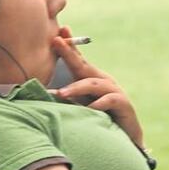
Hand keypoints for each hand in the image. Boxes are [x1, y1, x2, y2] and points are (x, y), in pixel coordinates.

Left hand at [49, 27, 144, 147]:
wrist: (122, 138)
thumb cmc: (97, 120)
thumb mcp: (79, 106)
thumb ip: (67, 97)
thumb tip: (45, 92)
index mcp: (91, 79)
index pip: (78, 59)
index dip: (69, 45)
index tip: (59, 31)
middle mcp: (103, 81)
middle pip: (84, 65)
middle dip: (70, 53)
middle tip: (56, 42)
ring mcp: (114, 90)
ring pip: (93, 84)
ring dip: (76, 88)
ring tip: (61, 94)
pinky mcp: (123, 103)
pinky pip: (110, 100)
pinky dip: (98, 104)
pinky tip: (89, 109)